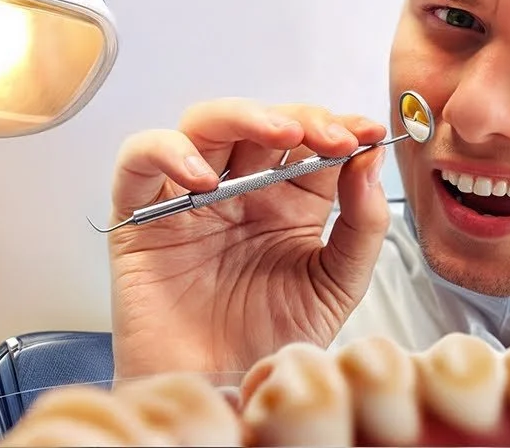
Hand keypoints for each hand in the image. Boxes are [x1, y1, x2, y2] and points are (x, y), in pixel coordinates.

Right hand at [106, 98, 391, 378]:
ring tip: (281, 134)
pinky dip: (166, 152)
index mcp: (289, 203)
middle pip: (262, 124)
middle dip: (302, 119)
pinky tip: (203, 177)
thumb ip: (362, 225)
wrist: (221, 394)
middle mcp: (241, 193)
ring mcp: (190, 200)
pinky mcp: (140, 218)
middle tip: (334, 135)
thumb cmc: (271, 343)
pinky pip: (138, 162)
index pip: (312, 143)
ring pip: (205, 125)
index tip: (368, 132)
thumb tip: (371, 159)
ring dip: (244, 116)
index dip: (339, 127)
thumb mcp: (338, 284)